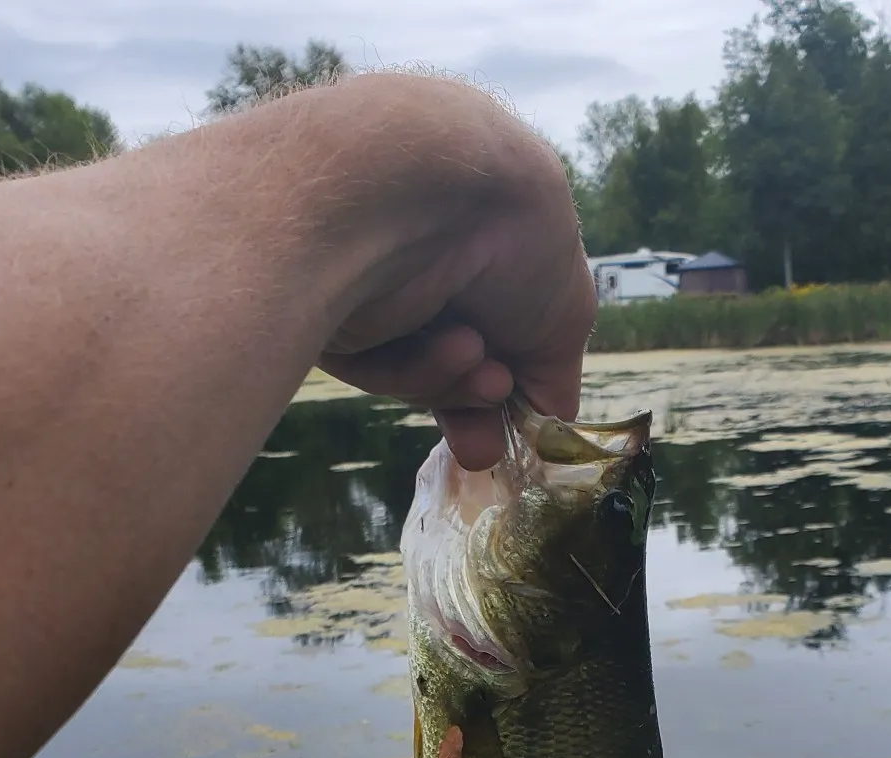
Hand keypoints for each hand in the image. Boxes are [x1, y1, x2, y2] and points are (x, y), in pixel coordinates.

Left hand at [314, 75, 597, 471]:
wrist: (425, 185)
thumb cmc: (513, 229)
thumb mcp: (564, 310)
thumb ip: (555, 373)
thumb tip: (549, 421)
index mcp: (478, 234)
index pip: (494, 326)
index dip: (513, 381)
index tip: (526, 425)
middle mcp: (422, 252)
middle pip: (447, 358)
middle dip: (477, 401)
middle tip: (494, 439)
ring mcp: (372, 280)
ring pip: (412, 370)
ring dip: (457, 383)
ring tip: (488, 377)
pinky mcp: (326, 306)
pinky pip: (375, 365)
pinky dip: (417, 369)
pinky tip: (457, 352)